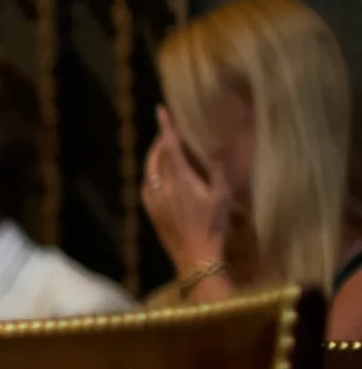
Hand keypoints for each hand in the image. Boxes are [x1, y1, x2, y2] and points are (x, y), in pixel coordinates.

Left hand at [143, 106, 232, 277]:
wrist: (195, 257)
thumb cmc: (213, 226)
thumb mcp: (222, 196)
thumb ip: (217, 170)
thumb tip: (215, 149)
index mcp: (182, 181)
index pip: (171, 147)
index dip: (166, 128)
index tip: (161, 111)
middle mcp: (163, 187)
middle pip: (157, 156)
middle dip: (161, 140)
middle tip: (168, 130)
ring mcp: (154, 200)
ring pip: (149, 170)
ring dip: (154, 156)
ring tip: (163, 148)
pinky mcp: (150, 210)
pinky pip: (146, 184)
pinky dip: (151, 173)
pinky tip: (157, 173)